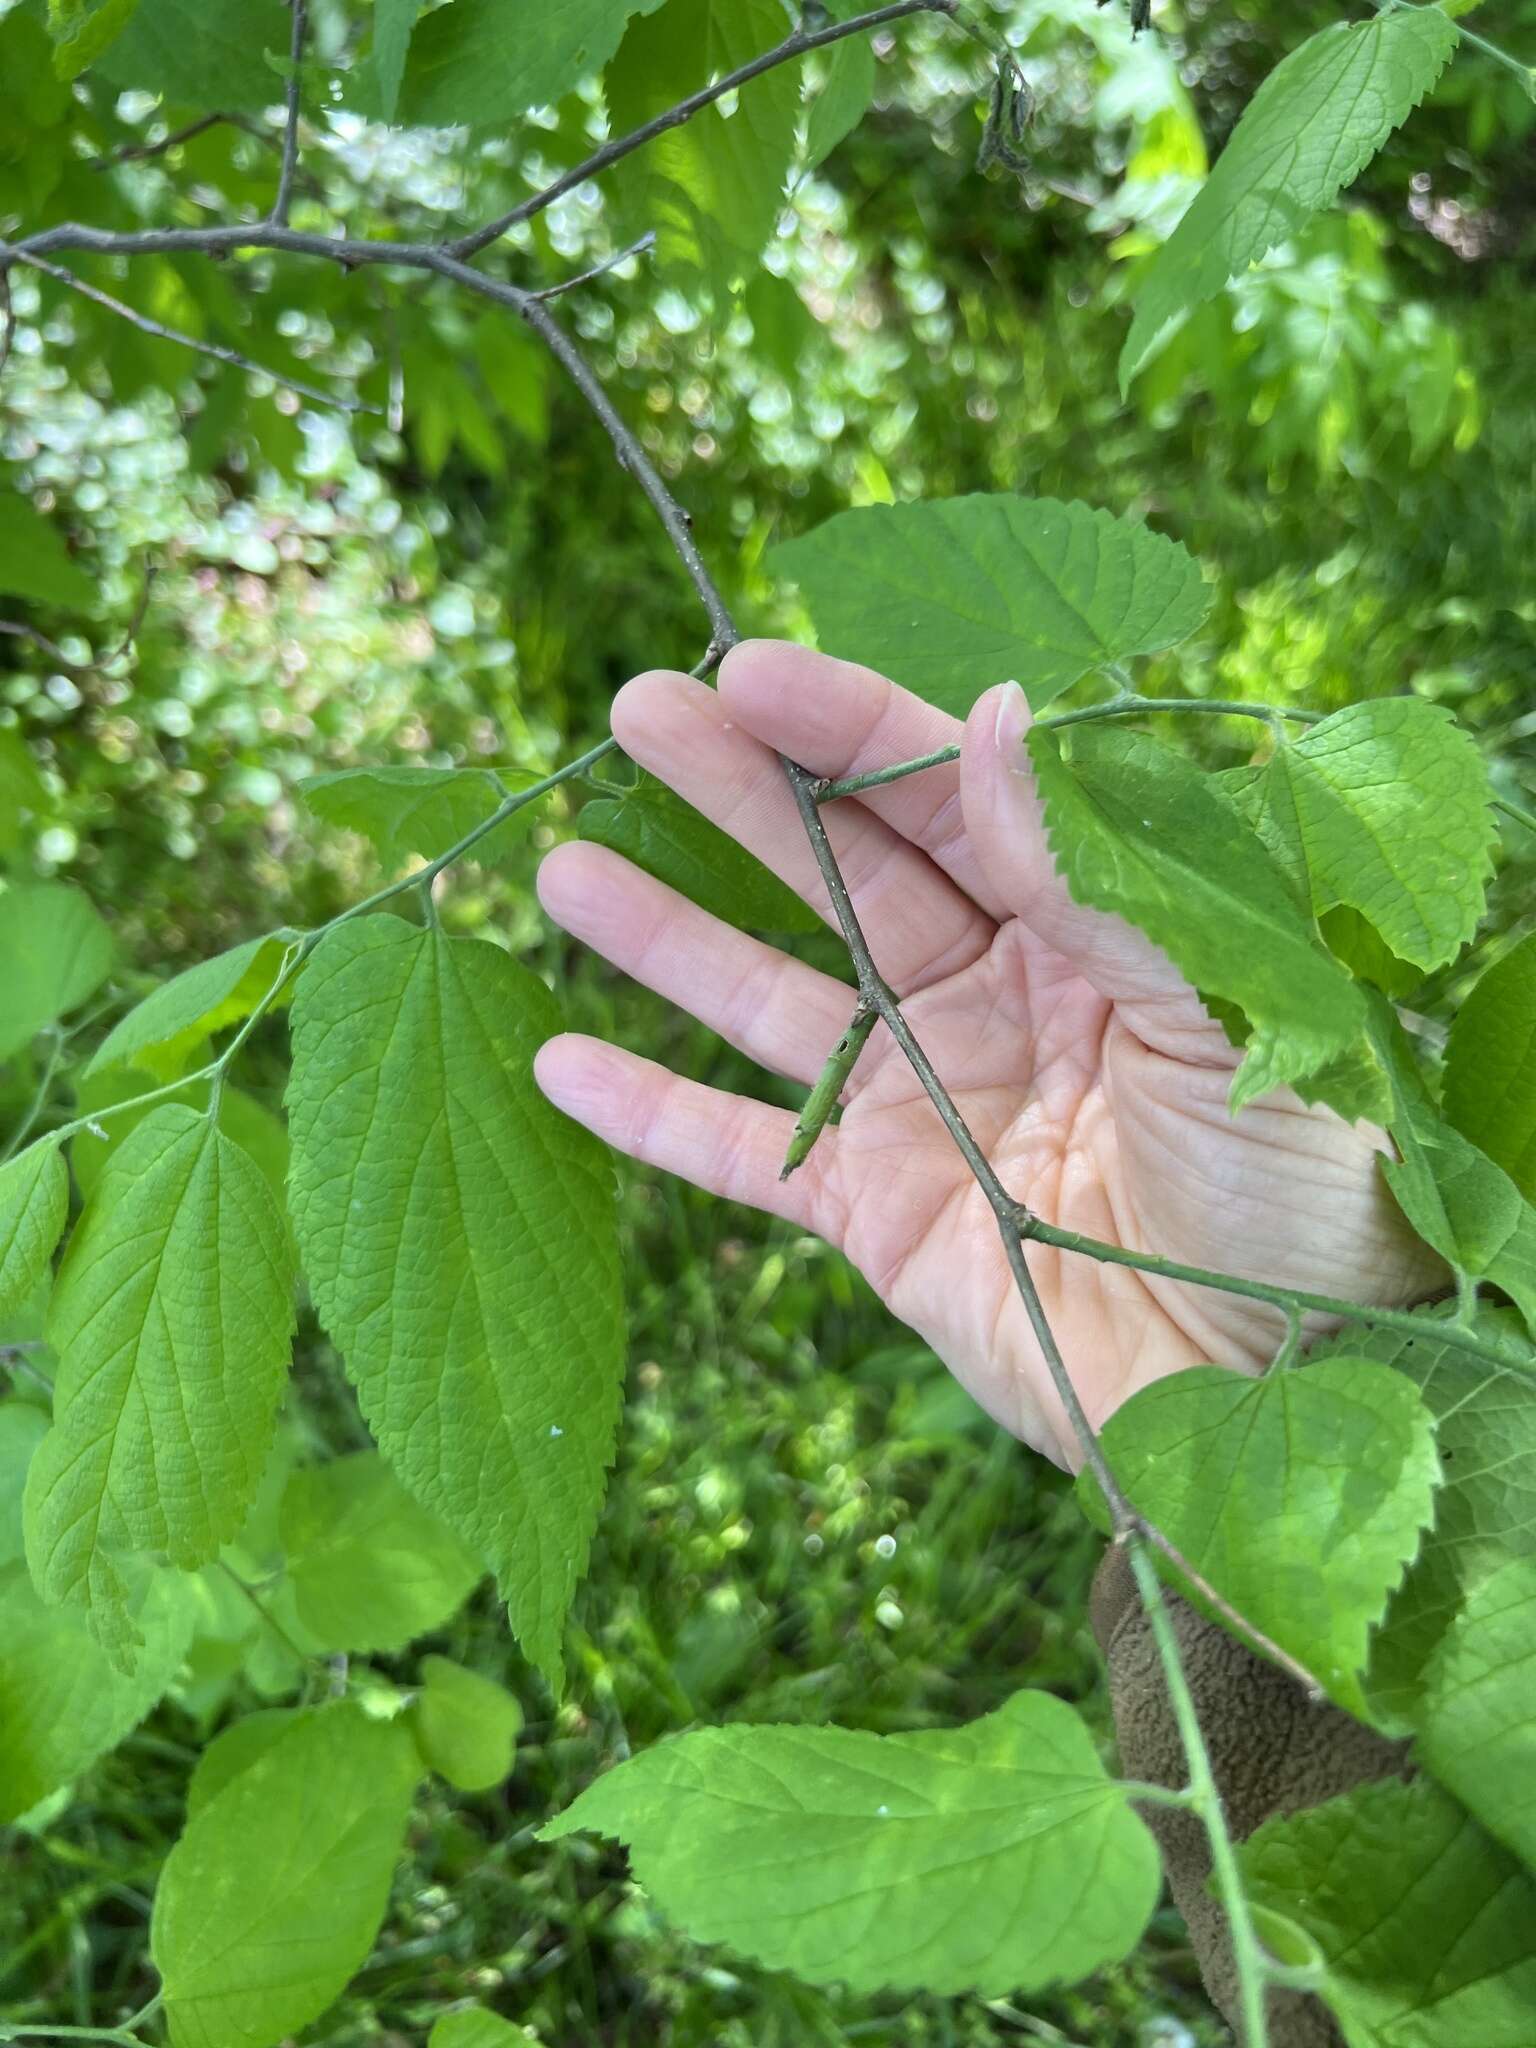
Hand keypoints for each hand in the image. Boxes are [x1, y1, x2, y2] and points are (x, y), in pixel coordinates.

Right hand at [534, 643, 1437, 1467]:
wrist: (1288, 1383)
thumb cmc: (1299, 1181)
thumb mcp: (1221, 1001)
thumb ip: (1092, 870)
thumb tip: (994, 715)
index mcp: (1083, 925)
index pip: (947, 799)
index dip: (847, 732)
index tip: (746, 672)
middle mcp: (990, 997)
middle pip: (843, 875)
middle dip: (741, 792)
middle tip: (634, 713)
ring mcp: (921, 1104)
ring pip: (770, 1000)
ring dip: (668, 936)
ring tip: (565, 868)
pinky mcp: (874, 1214)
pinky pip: (743, 1154)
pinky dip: (652, 1114)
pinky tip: (559, 1060)